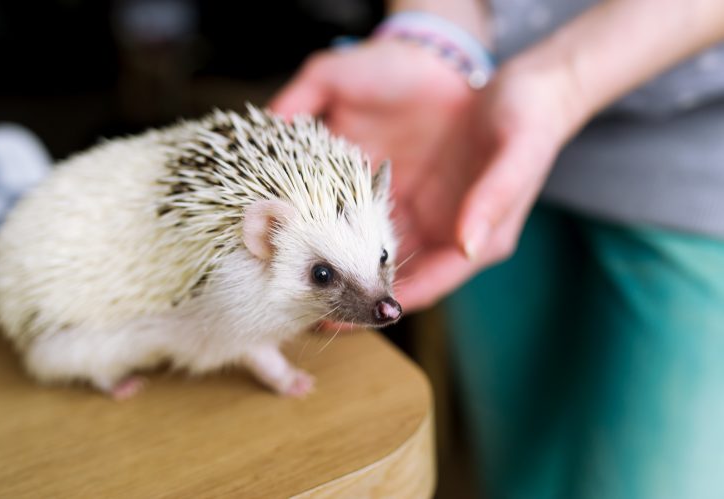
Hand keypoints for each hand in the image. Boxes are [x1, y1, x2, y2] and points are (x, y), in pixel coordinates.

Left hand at [271, 40, 582, 310]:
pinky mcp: (409, 185)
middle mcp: (444, 232)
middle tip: (303, 304)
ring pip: (373, 244)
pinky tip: (311, 212)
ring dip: (338, 255)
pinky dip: (341, 213)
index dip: (382, 305)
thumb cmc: (531, 121)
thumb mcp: (519, 155)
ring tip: (296, 264)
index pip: (423, 287)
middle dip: (348, 291)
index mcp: (474, 240)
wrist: (524, 85)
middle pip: (390, 275)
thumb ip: (494, 199)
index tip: (341, 321)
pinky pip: (369, 207)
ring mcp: (424, 209)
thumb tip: (467, 244)